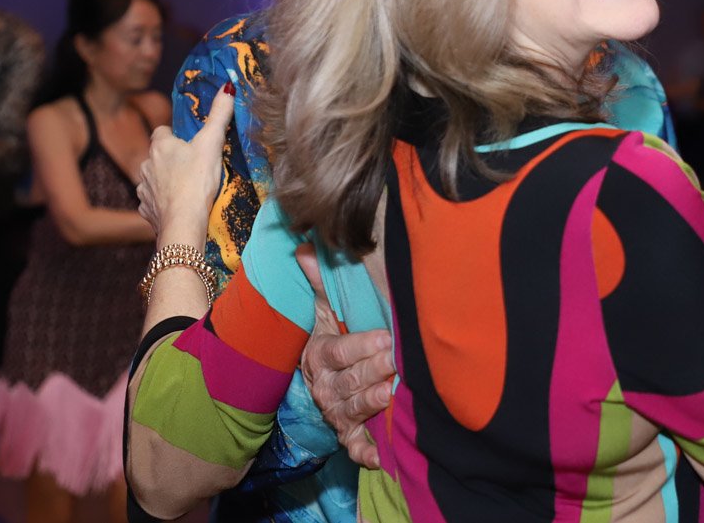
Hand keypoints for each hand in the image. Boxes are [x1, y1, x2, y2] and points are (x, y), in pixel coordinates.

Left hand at [137, 86, 232, 240]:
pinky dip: (162, 203)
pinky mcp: (146, 210)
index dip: (174, 135)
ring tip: (186, 189)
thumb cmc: (197, 180)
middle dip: (170, 159)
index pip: (161, 132)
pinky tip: (177, 207)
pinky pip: (152, 202)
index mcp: (160, 146)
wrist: (183, 222)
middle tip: (193, 167)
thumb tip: (228, 87)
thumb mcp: (212, 143)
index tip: (189, 143)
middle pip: (157, 156)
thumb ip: (220, 114)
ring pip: (153, 179)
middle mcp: (145, 165)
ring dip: (165, 181)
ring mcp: (143, 189)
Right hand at [297, 245, 396, 469]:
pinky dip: (367, 454)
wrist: (324, 380)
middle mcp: (325, 387)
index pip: (339, 351)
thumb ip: (321, 280)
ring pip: (354, 409)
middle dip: (374, 371)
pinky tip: (384, 457)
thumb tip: (306, 246)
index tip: (387, 337)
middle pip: (350, 380)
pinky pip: (355, 447)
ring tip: (393, 396)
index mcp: (320, 355)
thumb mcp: (326, 310)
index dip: (361, 346)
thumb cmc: (334, 336)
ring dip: (373, 405)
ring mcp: (337, 413)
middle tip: (398, 362)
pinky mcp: (349, 435)